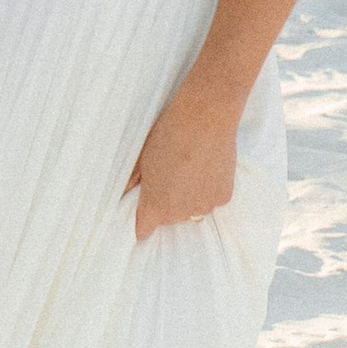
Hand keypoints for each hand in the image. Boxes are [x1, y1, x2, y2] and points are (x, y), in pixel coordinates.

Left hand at [126, 77, 240, 239]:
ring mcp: (204, 206)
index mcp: (156, 206)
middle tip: (169, 174)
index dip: (141, 221)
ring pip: (191, 209)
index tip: (142, 210)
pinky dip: (208, 188)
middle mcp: (180, 213)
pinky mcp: (224, 198)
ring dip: (189, 196)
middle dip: (166, 202)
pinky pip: (211, 199)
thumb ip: (131, 182)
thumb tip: (122, 195)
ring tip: (190, 167)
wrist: (205, 117)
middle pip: (169, 217)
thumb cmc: (168, 133)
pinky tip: (206, 166)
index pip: (143, 230)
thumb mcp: (141, 157)